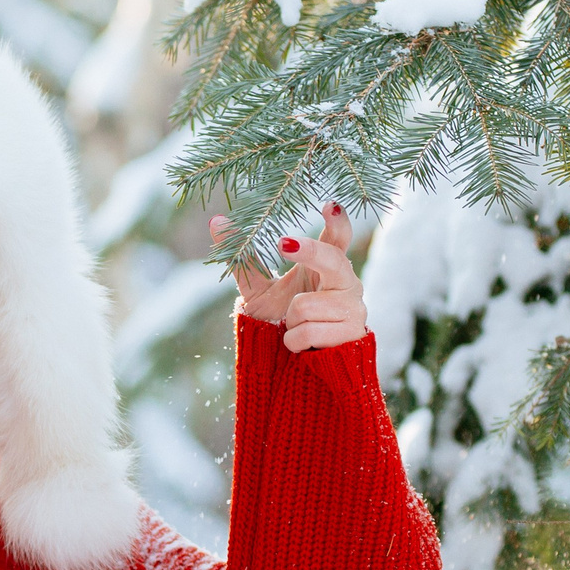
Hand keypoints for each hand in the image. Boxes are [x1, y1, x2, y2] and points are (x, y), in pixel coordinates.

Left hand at [212, 203, 366, 353]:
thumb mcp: (260, 288)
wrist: (296, 365)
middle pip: (332, 260)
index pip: (338, 238)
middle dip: (309, 252)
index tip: (328, 205)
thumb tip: (216, 221)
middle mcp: (347, 282)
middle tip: (283, 244)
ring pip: (305, 305)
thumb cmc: (282, 319)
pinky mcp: (351, 334)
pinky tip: (305, 346)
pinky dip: (294, 340)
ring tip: (296, 326)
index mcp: (327, 266)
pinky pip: (307, 331)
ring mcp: (354, 308)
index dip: (337, 221)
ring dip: (290, 320)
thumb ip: (243, 258)